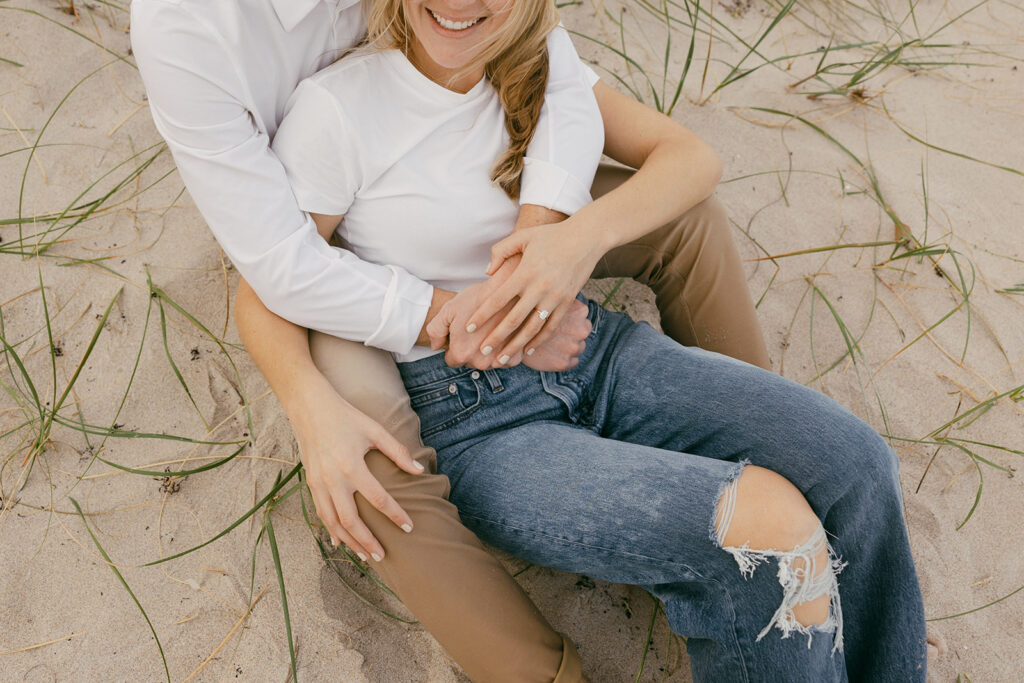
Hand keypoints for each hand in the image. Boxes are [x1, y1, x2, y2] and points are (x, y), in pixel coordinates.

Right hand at [290, 374, 423, 561]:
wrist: (309, 408)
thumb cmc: (346, 417)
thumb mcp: (375, 430)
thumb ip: (397, 451)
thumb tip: (419, 470)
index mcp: (352, 466)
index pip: (379, 499)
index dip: (396, 515)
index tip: (410, 527)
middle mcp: (333, 479)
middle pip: (352, 521)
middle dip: (368, 542)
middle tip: (383, 556)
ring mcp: (319, 483)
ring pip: (333, 523)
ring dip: (349, 542)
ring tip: (365, 557)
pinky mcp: (311, 483)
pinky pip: (321, 513)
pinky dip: (331, 530)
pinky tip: (340, 543)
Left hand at [426, 280, 523, 368]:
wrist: (508, 290)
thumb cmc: (477, 297)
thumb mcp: (448, 310)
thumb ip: (436, 330)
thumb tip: (436, 346)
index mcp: (462, 353)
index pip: (452, 361)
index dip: (454, 347)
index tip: (461, 334)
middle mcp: (481, 362)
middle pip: (471, 363)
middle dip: (471, 350)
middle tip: (477, 329)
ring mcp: (500, 361)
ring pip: (488, 362)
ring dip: (488, 351)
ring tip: (490, 330)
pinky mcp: (516, 357)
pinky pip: (505, 360)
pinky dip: (503, 350)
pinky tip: (502, 334)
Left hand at [464, 218, 603, 361]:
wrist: (587, 238)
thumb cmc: (552, 235)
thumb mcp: (523, 236)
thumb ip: (500, 251)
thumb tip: (487, 272)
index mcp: (525, 272)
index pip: (497, 299)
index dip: (481, 315)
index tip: (468, 327)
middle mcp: (539, 288)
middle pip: (513, 320)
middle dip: (495, 338)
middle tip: (482, 351)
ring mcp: (555, 298)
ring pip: (532, 329)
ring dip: (516, 346)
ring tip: (502, 360)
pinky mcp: (567, 302)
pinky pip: (551, 327)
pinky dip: (539, 341)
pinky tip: (527, 350)